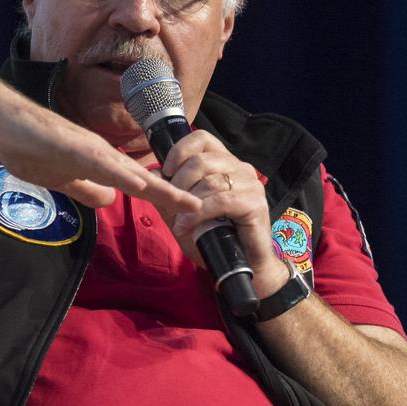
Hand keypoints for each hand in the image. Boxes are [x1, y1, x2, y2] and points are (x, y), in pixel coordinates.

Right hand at [0, 99, 200, 212]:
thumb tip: (109, 200)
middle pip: (145, 179)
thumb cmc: (30, 146)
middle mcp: (103, 154)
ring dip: (159, 188)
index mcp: (102, 164)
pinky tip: (136, 185)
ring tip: (186, 201)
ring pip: (131, 172)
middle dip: (174, 195)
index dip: (164, 199)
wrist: (2, 120)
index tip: (188, 213)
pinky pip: (101, 163)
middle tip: (203, 209)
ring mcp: (89, 148)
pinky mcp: (72, 146)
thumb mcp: (63, 179)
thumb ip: (86, 189)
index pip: (140, 186)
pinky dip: (120, 175)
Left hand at [159, 130, 287, 296]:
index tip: (166, 172)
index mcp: (225, 163)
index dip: (179, 150)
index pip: (202, 139)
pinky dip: (198, 214)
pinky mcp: (255, 204)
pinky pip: (221, 201)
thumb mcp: (184, 213)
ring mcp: (251, 185)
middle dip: (178, 182)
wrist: (241, 266)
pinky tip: (186, 227)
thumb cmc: (214, 238)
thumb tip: (151, 172)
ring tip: (177, 222)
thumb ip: (170, 193)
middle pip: (202, 160)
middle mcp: (241, 169)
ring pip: (210, 181)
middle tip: (170, 202)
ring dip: (186, 202)